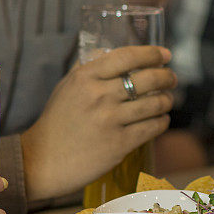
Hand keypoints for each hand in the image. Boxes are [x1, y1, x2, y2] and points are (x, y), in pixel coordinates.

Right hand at [21, 46, 175, 200]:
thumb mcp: (66, 87)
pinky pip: (152, 127)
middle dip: (166, 76)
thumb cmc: (56, 123)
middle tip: (171, 78)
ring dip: (167, 100)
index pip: (127, 56)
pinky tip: (160, 120)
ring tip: (167, 100)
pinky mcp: (119, 144)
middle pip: (147, 78)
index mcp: (85, 77)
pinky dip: (162, 121)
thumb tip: (111, 52)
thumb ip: (88, 68)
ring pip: (155, 103)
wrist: (42, 161)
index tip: (165, 54)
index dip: (152, 53)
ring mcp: (110, 120)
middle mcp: (99, 95)